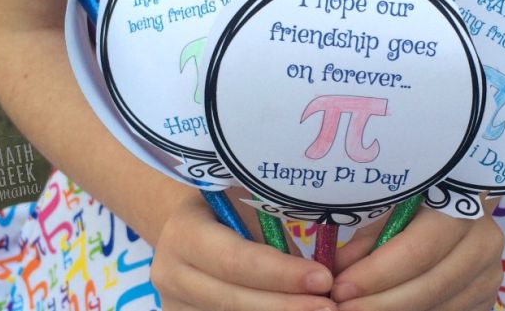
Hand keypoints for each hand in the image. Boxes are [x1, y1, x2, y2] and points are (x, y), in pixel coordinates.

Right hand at [151, 196, 336, 310]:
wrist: (192, 226)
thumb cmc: (230, 208)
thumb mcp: (247, 203)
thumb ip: (278, 225)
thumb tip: (334, 254)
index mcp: (184, 233)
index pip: (235, 260)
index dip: (281, 273)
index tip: (325, 278)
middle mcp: (170, 274)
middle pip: (234, 301)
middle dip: (287, 307)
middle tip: (332, 306)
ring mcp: (173, 306)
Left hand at [331, 204, 503, 310]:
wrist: (459, 209)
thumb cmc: (418, 201)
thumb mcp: (391, 208)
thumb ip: (367, 239)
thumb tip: (335, 269)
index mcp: (458, 208)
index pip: (416, 251)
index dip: (376, 274)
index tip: (340, 288)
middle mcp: (483, 242)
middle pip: (429, 286)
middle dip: (380, 303)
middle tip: (343, 308)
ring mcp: (490, 274)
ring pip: (439, 306)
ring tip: (358, 310)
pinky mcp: (488, 296)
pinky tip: (386, 310)